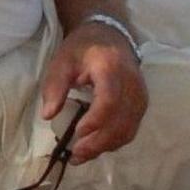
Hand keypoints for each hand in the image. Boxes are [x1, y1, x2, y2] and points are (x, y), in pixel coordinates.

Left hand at [37, 20, 147, 164]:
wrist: (110, 35)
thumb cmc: (83, 48)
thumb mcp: (63, 61)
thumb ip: (55, 86)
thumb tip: (48, 115)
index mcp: (111, 68)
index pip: (109, 100)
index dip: (95, 121)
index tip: (77, 133)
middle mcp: (132, 83)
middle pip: (120, 120)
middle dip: (97, 142)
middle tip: (75, 155)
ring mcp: (140, 95)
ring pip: (128, 129)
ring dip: (105, 146)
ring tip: (82, 155)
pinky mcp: (141, 104)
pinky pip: (131, 129)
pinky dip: (114, 141)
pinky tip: (96, 146)